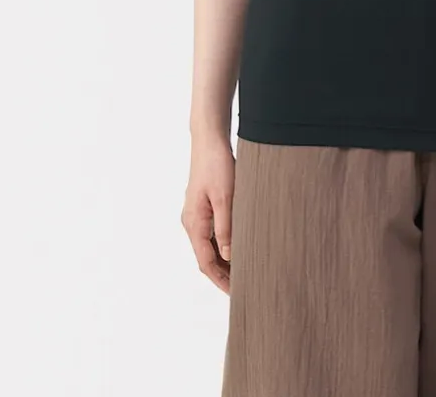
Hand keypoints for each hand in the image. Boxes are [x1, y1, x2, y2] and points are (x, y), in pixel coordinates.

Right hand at [181, 132, 236, 292]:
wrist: (209, 141)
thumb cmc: (217, 165)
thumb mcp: (226, 198)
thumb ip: (226, 228)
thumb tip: (228, 256)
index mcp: (194, 223)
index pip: (206, 263)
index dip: (221, 280)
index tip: (236, 293)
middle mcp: (191, 222)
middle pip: (206, 258)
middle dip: (222, 275)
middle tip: (243, 288)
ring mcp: (196, 215)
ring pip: (208, 247)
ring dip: (223, 261)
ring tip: (243, 272)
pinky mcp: (202, 207)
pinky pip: (211, 234)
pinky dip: (223, 246)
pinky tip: (237, 247)